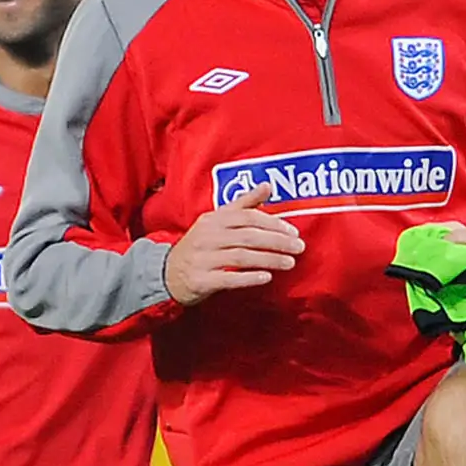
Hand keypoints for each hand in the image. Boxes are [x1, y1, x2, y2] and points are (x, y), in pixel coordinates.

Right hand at [166, 188, 304, 304]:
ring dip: (269, 260)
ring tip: (289, 263)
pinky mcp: (200, 280)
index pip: (248, 217)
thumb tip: (267, 185)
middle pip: (249, 237)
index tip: (293, 232)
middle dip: (277, 242)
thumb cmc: (199, 245)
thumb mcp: (217, 220)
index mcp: (213, 219)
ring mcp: (202, 259)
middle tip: (299, 248)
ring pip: (242, 257)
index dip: (273, 224)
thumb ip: (244, 203)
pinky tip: (266, 277)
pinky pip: (228, 279)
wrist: (166, 273)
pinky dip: (249, 278)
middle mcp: (207, 237)